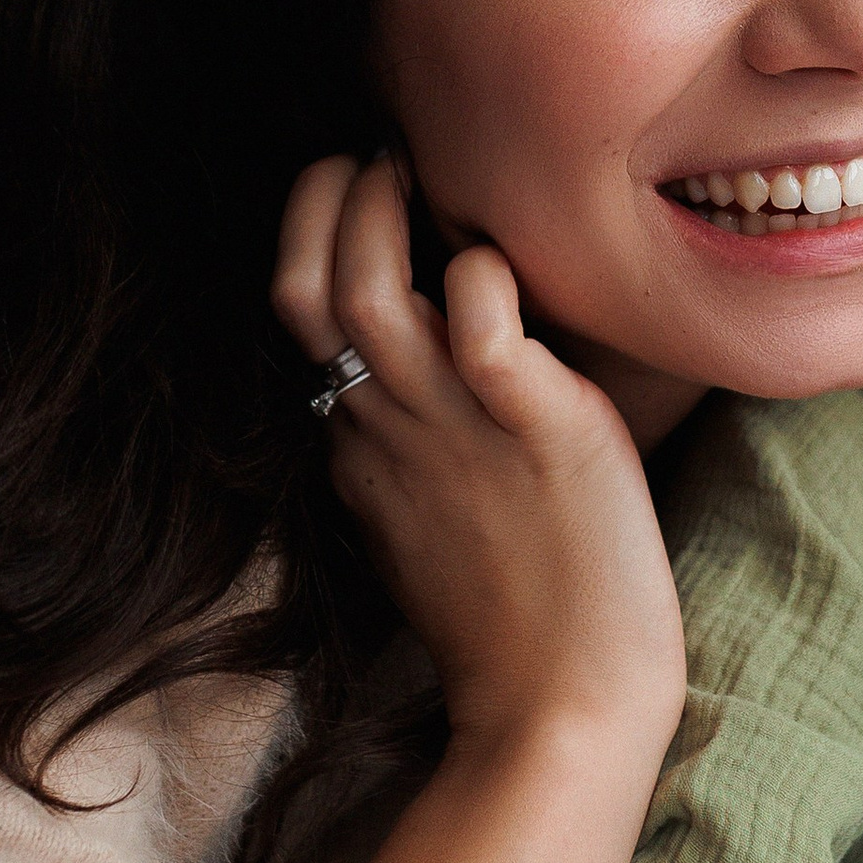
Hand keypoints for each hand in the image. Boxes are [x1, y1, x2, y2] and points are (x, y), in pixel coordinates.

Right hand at [273, 154, 685, 763]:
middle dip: (323, 202)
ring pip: (368, 294)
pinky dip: (483, 280)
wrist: (567, 708)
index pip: (295, 316)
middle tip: (372, 154)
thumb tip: (403, 400)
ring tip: (415, 171)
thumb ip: (404, 458)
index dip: (308, 235)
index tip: (345, 190)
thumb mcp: (428, 526)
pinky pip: (483, 327)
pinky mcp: (537, 429)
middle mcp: (393, 428)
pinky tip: (497, 266)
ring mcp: (457, 428)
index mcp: (364, 447)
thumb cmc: (518, 627)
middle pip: (305, 291)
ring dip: (382, 216)